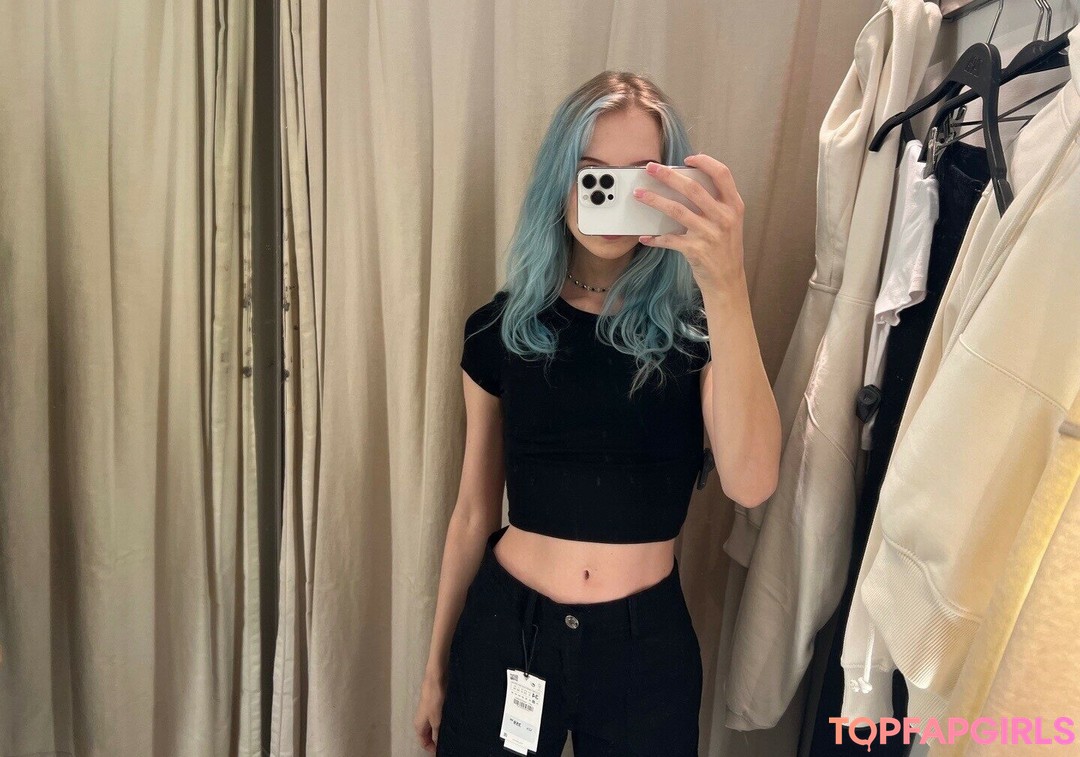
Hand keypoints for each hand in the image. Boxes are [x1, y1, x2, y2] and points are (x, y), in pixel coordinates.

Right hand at [413, 668, 446, 752]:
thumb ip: (437, 734)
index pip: (424, 743)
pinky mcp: (435, 705)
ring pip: (435, 727)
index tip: (445, 750)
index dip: (433, 749)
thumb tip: (438, 745)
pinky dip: (445, 722)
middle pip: (429, 736)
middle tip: (452, 743)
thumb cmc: (434, 699)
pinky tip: (454, 722)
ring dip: (443, 731)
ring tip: (455, 734)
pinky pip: (440, 719)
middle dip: (439, 740)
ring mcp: (429, 712)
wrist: (436, 678)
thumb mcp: (437, 720)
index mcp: (419, 726)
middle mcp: (422, 720)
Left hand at [633, 154, 745, 295]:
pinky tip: (644, 237)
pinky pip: (669, 239)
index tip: (687, 158)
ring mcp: (709, 234)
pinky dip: (655, 238)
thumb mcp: (730, 222)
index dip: (705, 162)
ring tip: (639, 195)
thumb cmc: (726, 249)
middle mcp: (723, 218)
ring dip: (654, 200)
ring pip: (676, 210)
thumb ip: (716, 204)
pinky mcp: (695, 250)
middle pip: (693, 188)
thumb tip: (686, 183)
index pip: (722, 174)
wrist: (728, 282)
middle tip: (651, 168)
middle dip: (668, 175)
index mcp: (734, 206)